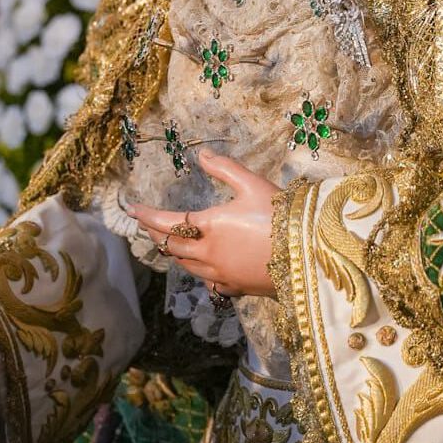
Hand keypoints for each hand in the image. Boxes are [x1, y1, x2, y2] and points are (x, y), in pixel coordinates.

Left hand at [129, 149, 279, 298]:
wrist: (311, 254)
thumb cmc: (283, 215)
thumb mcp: (253, 185)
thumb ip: (225, 169)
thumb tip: (201, 155)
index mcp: (208, 226)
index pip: (166, 222)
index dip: (147, 216)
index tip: (131, 209)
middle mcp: (208, 253)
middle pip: (172, 246)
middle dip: (156, 234)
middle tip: (145, 225)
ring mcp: (221, 274)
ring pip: (187, 266)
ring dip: (174, 254)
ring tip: (167, 244)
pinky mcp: (237, 287)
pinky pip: (209, 284)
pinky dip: (200, 274)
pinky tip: (202, 272)